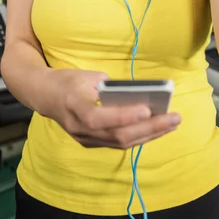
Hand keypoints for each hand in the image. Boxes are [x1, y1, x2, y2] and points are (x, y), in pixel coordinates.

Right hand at [51, 68, 181, 148]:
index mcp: (74, 106)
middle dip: (149, 128)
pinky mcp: (91, 143)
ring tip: (172, 123)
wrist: (45, 95)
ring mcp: (85, 139)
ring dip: (150, 134)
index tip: (147, 110)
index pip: (99, 118)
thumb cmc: (69, 81)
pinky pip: (119, 143)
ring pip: (121, 142)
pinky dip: (140, 137)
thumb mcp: (88, 75)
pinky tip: (157, 129)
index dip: (123, 116)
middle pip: (117, 135)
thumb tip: (140, 96)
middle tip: (174, 118)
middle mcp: (79, 128)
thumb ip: (111, 88)